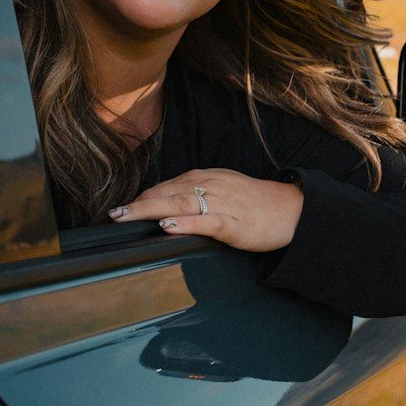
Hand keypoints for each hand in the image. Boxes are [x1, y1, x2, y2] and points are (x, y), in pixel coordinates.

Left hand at [109, 168, 303, 251]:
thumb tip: (163, 208)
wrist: (292, 209)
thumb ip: (193, 195)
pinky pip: (208, 222)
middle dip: (138, 205)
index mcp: (205, 178)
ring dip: (151, 211)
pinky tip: (169, 227)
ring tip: (127, 217)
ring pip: (181, 204)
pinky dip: (187, 224)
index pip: (165, 187)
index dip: (142, 199)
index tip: (121, 210)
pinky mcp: (236, 224)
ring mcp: (223, 204)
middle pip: (167, 194)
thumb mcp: (220, 190)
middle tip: (113, 215)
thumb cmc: (253, 202)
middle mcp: (210, 186)